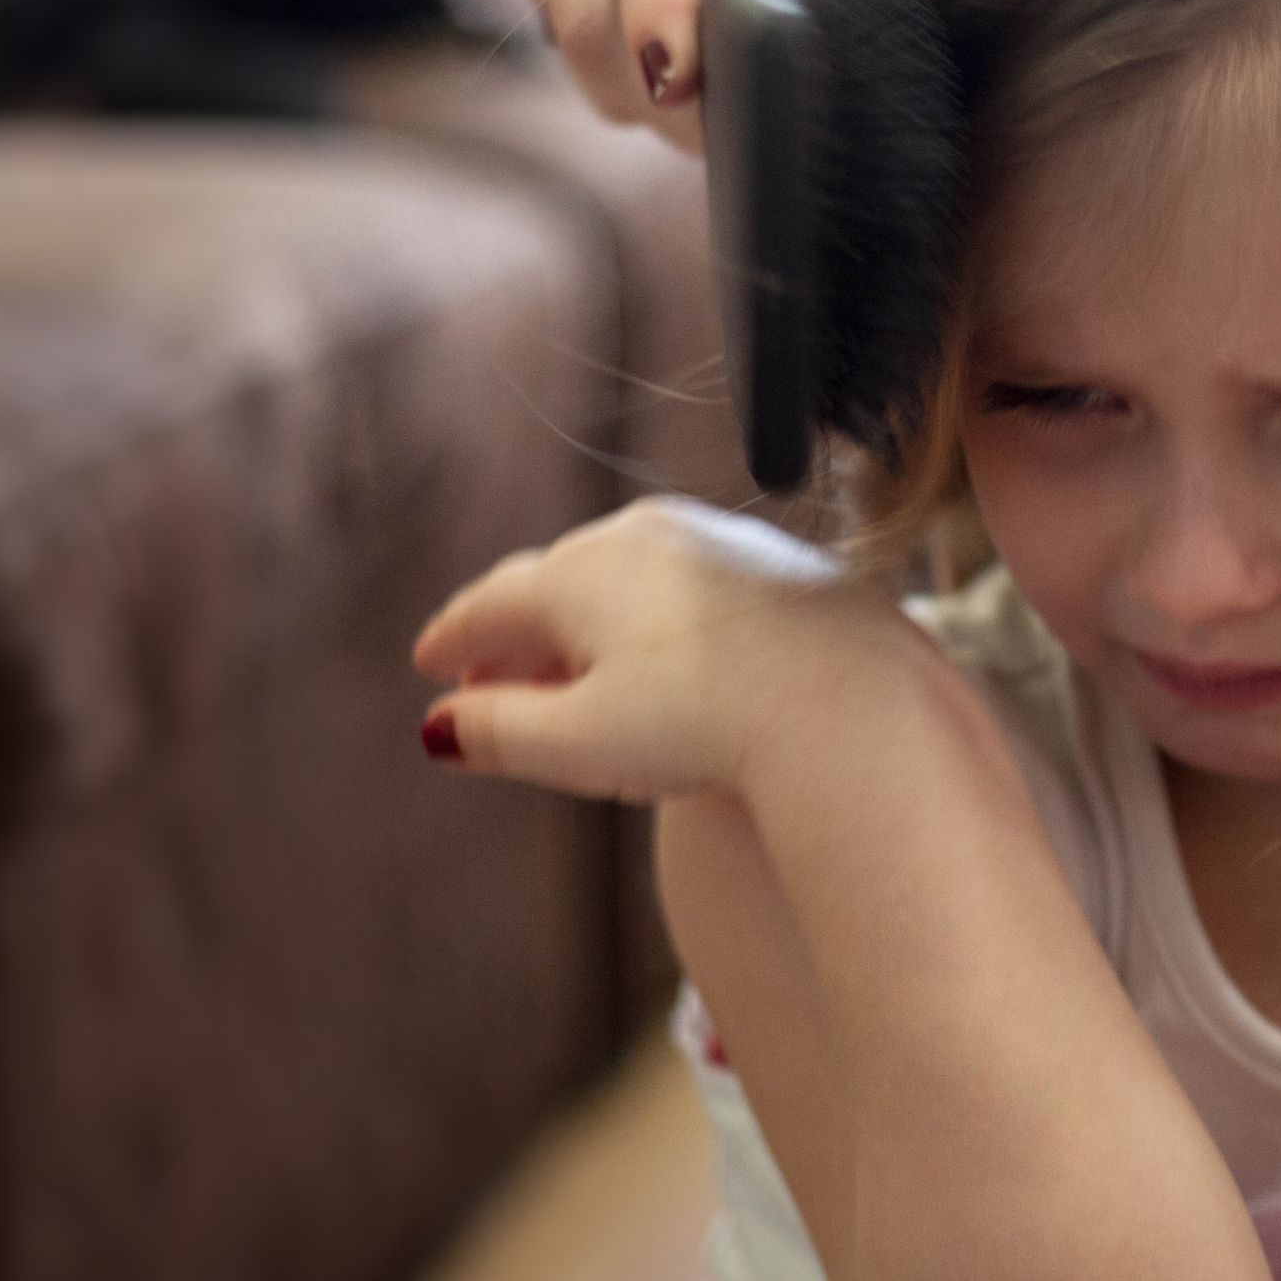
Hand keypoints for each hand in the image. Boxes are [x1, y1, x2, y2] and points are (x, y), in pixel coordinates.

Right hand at [411, 495, 888, 800]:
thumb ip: (501, 734)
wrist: (850, 701)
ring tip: (570, 679)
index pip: (492, 605)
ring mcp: (714, 538)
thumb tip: (441, 730)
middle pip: (555, 585)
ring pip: (625, 579)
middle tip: (487, 682)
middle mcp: (640, 537)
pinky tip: (662, 661)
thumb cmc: (710, 725)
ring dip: (586, 627)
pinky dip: (653, 620)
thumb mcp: (582, 744)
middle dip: (516, 636)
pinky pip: (689, 585)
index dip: (453, 639)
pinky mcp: (775, 560)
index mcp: (578, 574)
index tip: (429, 663)